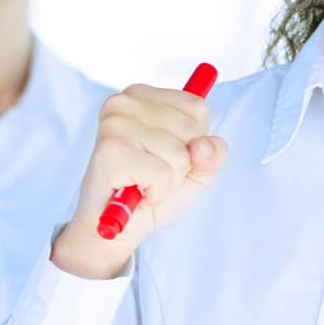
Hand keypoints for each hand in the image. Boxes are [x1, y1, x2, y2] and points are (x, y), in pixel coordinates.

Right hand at [54, 84, 228, 278]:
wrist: (115, 229)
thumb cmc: (152, 191)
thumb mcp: (196, 169)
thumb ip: (212, 153)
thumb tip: (204, 146)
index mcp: (142, 95)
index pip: (199, 108)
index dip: (194, 142)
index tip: (165, 154)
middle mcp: (123, 102)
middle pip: (192, 130)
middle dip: (182, 162)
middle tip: (151, 173)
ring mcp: (114, 125)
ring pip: (179, 154)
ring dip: (169, 180)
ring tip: (142, 183)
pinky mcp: (110, 152)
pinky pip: (162, 174)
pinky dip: (157, 193)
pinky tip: (136, 193)